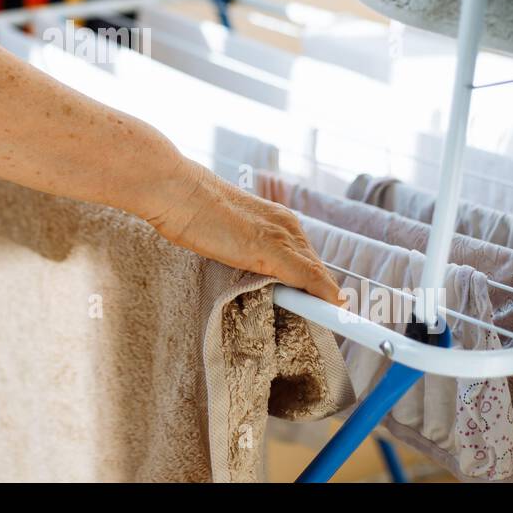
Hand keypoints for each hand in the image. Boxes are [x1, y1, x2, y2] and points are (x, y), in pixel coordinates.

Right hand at [144, 156, 346, 304]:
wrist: (178, 191)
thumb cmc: (190, 210)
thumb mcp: (226, 232)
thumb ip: (245, 248)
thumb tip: (251, 270)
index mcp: (276, 219)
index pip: (304, 257)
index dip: (312, 284)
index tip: (314, 303)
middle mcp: (286, 225)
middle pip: (315, 267)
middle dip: (320, 295)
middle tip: (324, 320)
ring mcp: (282, 235)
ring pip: (316, 273)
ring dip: (323, 299)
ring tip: (330, 321)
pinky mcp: (273, 249)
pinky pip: (309, 277)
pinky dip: (323, 296)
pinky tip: (334, 311)